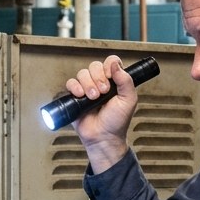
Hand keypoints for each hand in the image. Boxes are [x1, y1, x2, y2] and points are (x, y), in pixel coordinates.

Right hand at [67, 56, 136, 171]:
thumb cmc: (117, 122)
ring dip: (88, 84)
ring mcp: (87, 88)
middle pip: (95, 65)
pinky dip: (75, 87)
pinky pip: (71, 82)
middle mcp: (100, 82)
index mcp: (115, 81)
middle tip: (103, 92)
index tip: (111, 78)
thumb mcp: (128, 100)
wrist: (103, 137)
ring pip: (82, 73)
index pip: (111, 62)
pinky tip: (81, 96)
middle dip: (98, 78)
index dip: (109, 66)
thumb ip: (126, 81)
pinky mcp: (75, 96)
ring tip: (93, 98)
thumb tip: (115, 65)